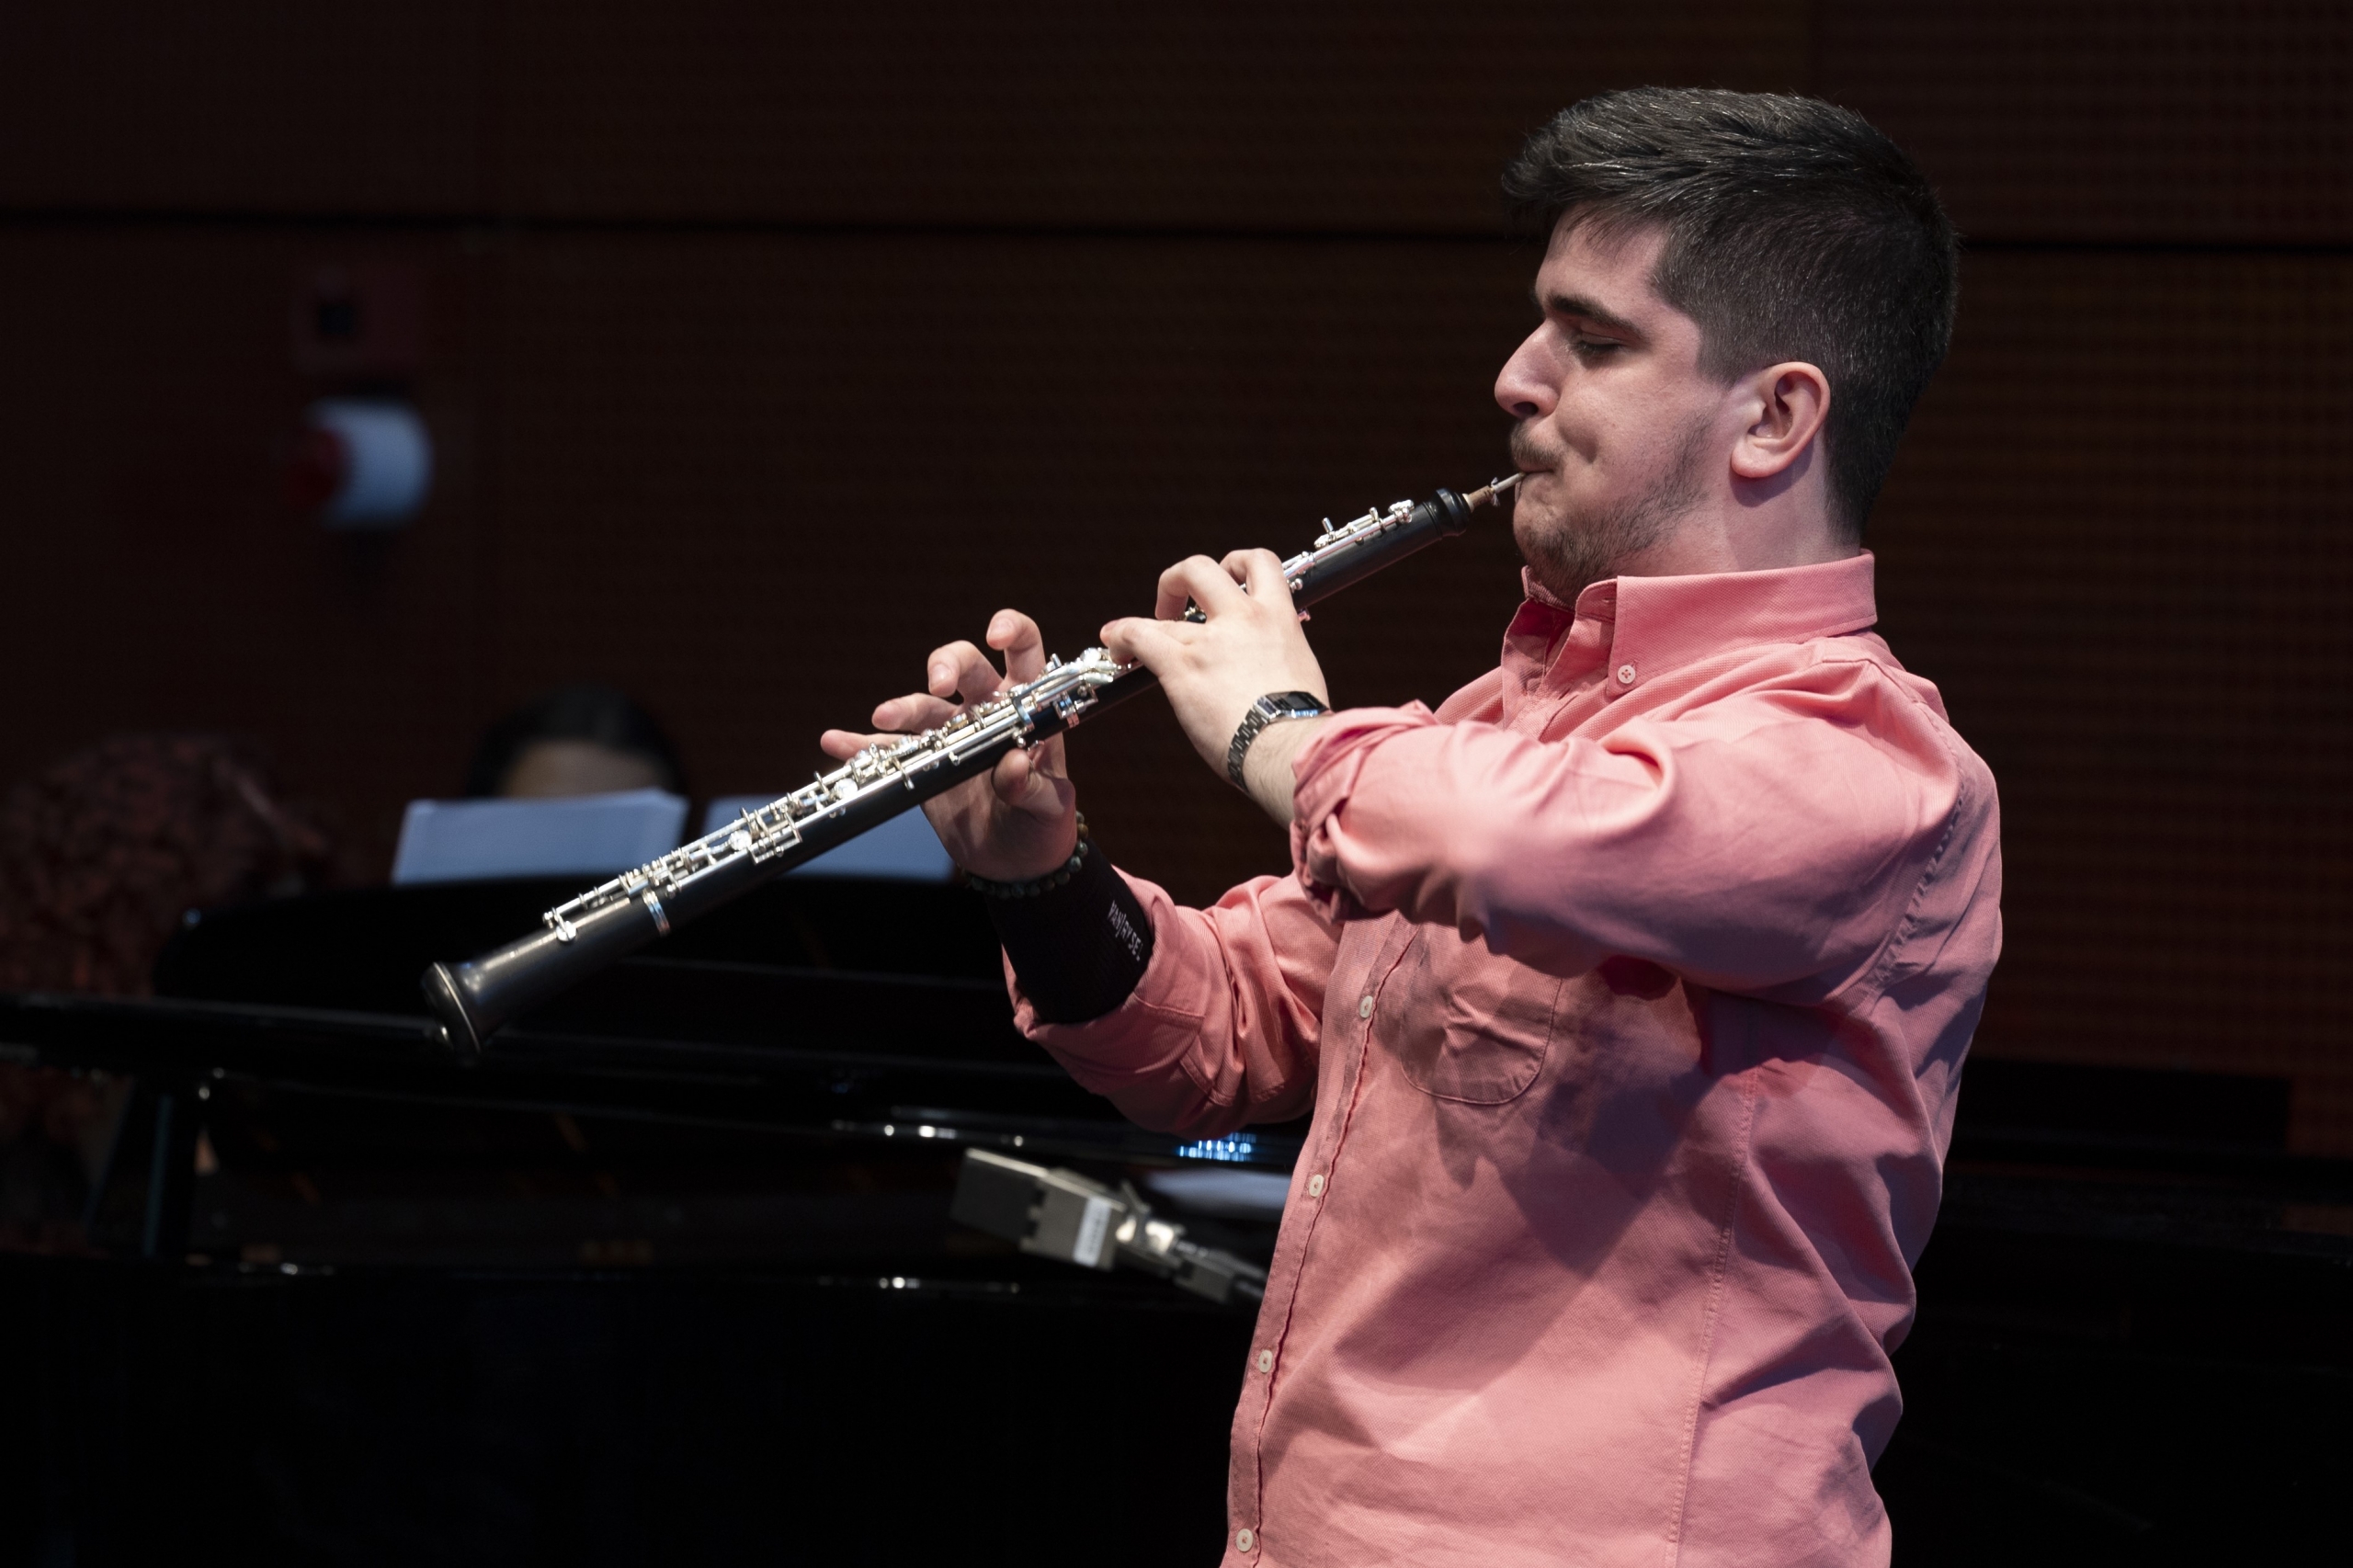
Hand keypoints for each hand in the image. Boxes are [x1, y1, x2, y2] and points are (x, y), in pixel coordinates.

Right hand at [818, 610, 1077, 880]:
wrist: (1013, 861)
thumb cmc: (1043, 826)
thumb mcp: (1050, 809)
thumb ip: (1032, 787)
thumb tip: (1012, 763)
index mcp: (1027, 709)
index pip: (1024, 653)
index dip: (1013, 632)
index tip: (995, 636)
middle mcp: (987, 710)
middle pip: (964, 666)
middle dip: (947, 664)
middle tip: (937, 684)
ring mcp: (953, 733)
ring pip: (923, 704)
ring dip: (902, 706)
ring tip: (882, 717)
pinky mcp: (925, 761)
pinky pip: (890, 748)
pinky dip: (862, 744)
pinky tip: (835, 741)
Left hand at [1099, 550, 1331, 823]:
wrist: (1289, 746)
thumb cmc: (1300, 726)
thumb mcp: (1302, 673)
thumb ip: (1279, 658)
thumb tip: (1268, 670)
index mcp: (1279, 618)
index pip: (1261, 563)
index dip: (1236, 564)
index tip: (1226, 583)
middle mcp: (1243, 618)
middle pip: (1200, 567)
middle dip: (1181, 579)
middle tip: (1177, 607)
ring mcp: (1209, 641)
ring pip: (1163, 614)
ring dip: (1144, 624)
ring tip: (1130, 640)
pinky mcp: (1182, 667)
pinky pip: (1139, 636)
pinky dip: (1121, 637)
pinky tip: (1115, 645)